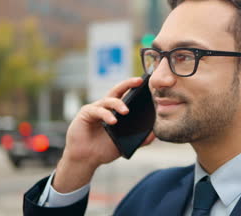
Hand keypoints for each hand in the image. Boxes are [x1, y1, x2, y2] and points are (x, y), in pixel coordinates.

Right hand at [53, 77, 155, 192]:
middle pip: (117, 90)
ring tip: (126, 111)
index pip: (127, 96)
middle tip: (138, 82)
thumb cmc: (104, 149)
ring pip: (108, 100)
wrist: (86, 159)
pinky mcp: (86, 113)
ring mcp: (96, 109)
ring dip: (118, 104)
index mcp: (115, 111)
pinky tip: (113, 121)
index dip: (135, 88)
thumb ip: (140, 139)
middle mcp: (106, 107)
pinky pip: (97, 110)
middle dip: (128, 84)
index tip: (146, 83)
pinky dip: (106, 115)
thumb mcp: (125, 143)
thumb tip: (155, 133)